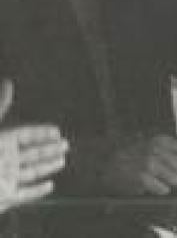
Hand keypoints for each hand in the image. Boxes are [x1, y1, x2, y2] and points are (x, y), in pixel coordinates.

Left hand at [0, 79, 68, 212]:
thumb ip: (2, 107)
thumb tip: (8, 82)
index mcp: (1, 143)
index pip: (24, 135)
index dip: (40, 133)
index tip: (56, 131)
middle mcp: (4, 161)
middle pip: (31, 154)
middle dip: (48, 149)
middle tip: (65, 144)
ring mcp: (5, 180)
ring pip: (30, 172)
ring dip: (47, 167)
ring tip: (61, 161)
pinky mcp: (6, 198)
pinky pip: (25, 194)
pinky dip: (38, 191)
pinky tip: (49, 186)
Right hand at [101, 134, 176, 195]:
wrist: (104, 161)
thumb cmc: (128, 153)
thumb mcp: (147, 141)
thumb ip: (166, 145)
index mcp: (159, 140)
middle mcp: (156, 151)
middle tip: (171, 173)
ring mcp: (150, 165)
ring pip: (176, 179)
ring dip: (170, 182)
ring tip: (162, 180)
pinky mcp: (143, 179)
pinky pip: (163, 189)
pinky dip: (161, 190)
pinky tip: (156, 187)